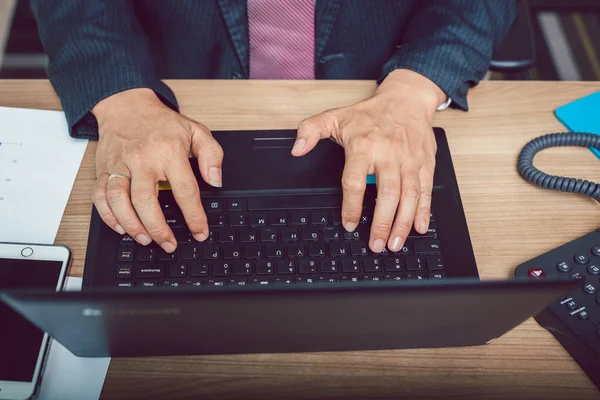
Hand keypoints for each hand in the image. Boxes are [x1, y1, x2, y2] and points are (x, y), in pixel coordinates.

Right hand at [91, 88, 223, 252]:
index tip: (200, 232)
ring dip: (131, 224)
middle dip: (157, 228)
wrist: (127, 106)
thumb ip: (212, 155)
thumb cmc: (162, 123)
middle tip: (169, 244)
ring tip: (145, 240)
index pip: (185, 190)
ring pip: (118, 199)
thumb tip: (216, 181)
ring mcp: (120, 164)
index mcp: (169, 151)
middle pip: (146, 200)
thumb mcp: (196, 131)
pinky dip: (107, 215)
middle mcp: (142, 159)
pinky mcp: (104, 169)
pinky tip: (120, 227)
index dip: (194, 216)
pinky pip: (100, 195)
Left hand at [292, 69, 445, 252]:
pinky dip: (424, 211)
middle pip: (387, 194)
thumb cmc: (370, 114)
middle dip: (382, 223)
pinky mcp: (425, 163)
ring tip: (394, 244)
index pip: (355, 181)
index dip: (352, 206)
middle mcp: (389, 154)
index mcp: (364, 146)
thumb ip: (310, 131)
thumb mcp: (335, 116)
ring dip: (403, 223)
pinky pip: (426, 190)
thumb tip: (296, 149)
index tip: (350, 224)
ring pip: (409, 196)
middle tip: (376, 245)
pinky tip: (419, 228)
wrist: (407, 99)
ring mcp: (409, 160)